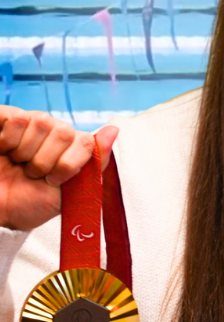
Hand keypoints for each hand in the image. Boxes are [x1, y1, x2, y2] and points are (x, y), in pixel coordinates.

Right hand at [0, 107, 118, 232]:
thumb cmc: (28, 203)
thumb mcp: (69, 193)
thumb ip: (95, 163)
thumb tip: (114, 129)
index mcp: (71, 146)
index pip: (85, 141)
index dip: (68, 165)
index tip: (53, 181)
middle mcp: (51, 131)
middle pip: (63, 131)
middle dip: (45, 161)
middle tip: (32, 174)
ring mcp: (27, 123)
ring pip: (40, 121)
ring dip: (26, 151)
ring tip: (17, 163)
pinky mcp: (4, 119)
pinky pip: (17, 118)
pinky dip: (8, 140)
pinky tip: (3, 149)